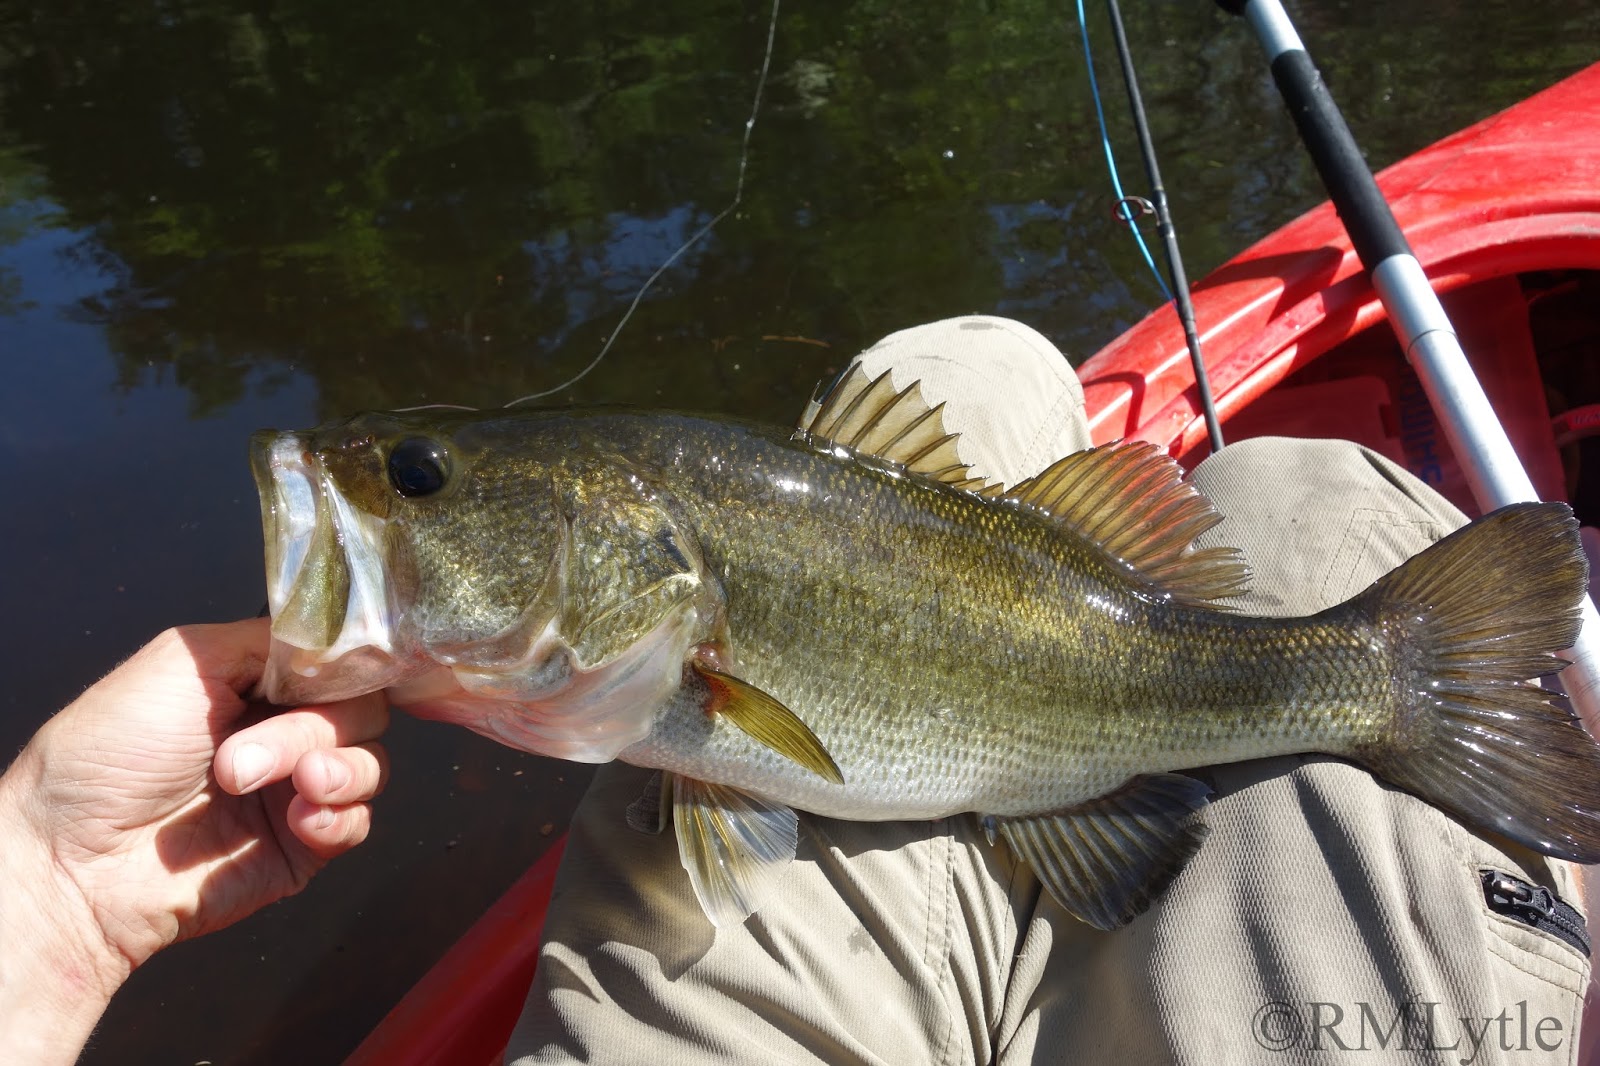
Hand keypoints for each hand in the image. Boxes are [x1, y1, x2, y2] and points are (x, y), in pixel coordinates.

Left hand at [0, 619, 388, 1062]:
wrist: (77, 862)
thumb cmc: (106, 758)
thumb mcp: (187, 659)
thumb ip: (273, 638)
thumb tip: (338, 638)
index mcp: (256, 682)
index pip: (338, 661)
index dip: (352, 666)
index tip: (348, 675)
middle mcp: (281, 730)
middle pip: (362, 710)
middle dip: (317, 730)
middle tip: (248, 760)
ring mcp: (295, 790)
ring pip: (371, 764)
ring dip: (340, 771)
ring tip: (295, 788)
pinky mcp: (303, 847)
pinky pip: (359, 824)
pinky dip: (339, 818)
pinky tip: (299, 821)